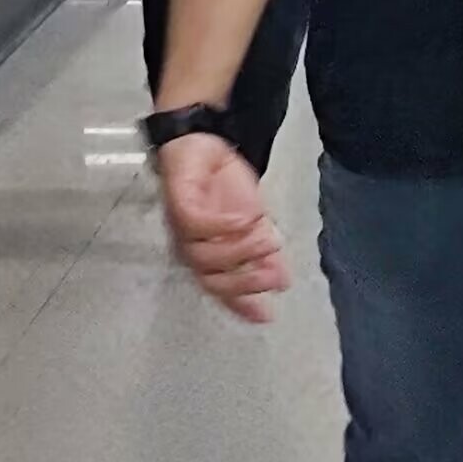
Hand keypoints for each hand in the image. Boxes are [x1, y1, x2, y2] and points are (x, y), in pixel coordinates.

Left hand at [157, 134, 288, 323]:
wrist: (203, 147)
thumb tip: (283, 280)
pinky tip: (248, 218)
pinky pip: (198, 224)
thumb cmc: (223, 188)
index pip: (222, 289)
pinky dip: (224, 225)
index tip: (267, 314)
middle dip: (245, 282)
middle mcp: (192, 249)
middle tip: (275, 275)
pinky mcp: (179, 204)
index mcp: (210, 257)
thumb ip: (264, 252)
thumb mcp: (253, 223)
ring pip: (204, 256)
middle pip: (211, 279)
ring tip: (268, 237)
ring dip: (241, 250)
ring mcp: (182, 229)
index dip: (242, 304)